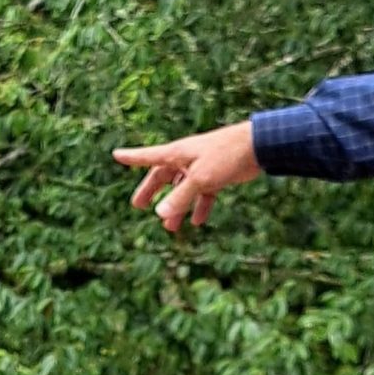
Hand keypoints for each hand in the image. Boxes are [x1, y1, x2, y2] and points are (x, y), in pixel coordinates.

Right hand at [112, 121, 260, 232]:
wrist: (257, 147)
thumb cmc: (225, 156)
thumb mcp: (200, 179)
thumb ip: (180, 197)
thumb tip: (160, 215)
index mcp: (176, 154)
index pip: (148, 157)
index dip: (132, 157)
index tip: (116, 155)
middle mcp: (186, 160)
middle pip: (163, 177)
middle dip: (151, 192)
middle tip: (138, 206)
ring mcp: (201, 168)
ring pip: (183, 190)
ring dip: (176, 208)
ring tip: (170, 228)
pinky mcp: (217, 176)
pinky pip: (203, 194)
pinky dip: (199, 207)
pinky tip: (197, 222)